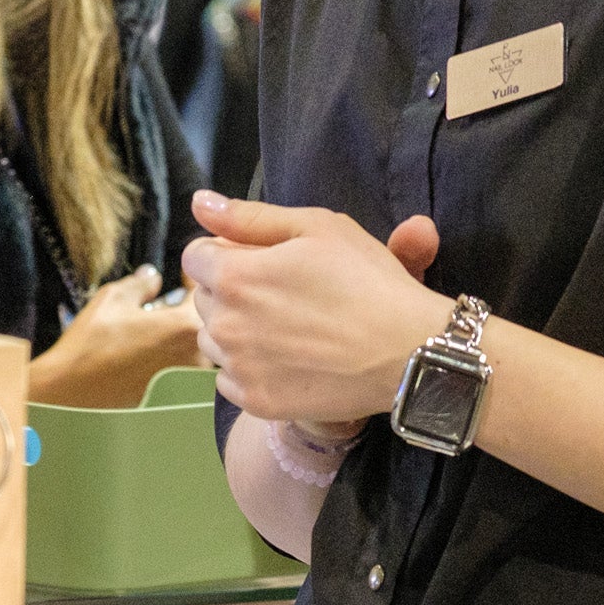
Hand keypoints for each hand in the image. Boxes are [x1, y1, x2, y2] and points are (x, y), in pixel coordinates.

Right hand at [28, 265, 203, 409]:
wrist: (73, 393)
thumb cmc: (91, 346)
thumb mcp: (113, 300)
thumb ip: (142, 284)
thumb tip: (153, 277)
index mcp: (184, 326)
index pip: (204, 293)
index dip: (193, 280)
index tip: (184, 274)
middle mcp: (195, 355)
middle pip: (207, 323)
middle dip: (191, 308)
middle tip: (168, 300)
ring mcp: (186, 379)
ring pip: (196, 347)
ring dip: (182, 334)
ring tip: (155, 327)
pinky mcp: (174, 397)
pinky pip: (184, 367)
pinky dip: (173, 356)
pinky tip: (149, 352)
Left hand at [182, 192, 447, 429]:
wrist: (408, 351)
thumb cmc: (367, 281)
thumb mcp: (317, 228)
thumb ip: (249, 216)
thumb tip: (199, 203)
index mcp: (234, 276)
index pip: (195, 257)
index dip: (227, 251)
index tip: (262, 260)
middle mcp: (225, 325)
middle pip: (205, 297)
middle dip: (231, 289)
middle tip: (283, 292)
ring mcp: (239, 368)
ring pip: (213, 340)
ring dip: (236, 330)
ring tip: (285, 326)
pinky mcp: (255, 400)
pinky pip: (229, 378)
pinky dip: (249, 367)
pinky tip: (287, 358)